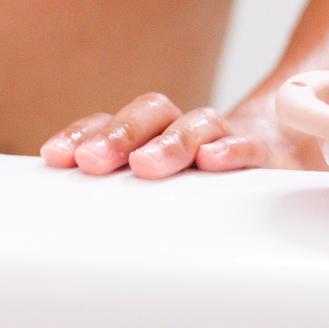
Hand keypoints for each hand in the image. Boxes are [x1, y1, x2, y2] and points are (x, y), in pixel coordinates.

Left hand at [39, 92, 297, 178]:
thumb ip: (112, 191)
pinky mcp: (262, 156)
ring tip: (144, 166)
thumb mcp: (149, 189)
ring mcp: (220, 137)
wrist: (273, 163)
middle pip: (149, 113)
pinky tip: (211, 162)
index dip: (80, 134)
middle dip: (117, 136)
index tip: (55, 157)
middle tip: (92, 162)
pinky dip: (229, 150)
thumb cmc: (192, 184)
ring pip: (195, 123)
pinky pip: (248, 145)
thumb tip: (60, 214)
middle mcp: (178, 127)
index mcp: (145, 133)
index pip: (107, 121)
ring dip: (167, 143)